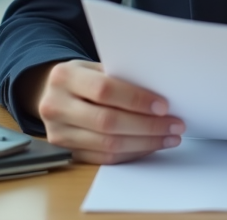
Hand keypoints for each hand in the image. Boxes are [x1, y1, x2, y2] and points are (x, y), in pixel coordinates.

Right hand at [34, 60, 184, 163]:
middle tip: (175, 125)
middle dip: (147, 125)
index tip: (163, 106)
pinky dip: (131, 153)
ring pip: (108, 144)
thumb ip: (120, 76)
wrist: (51, 93)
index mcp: (64, 77)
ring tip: (168, 137)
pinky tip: (149, 146)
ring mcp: (58, 133)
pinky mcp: (66, 151)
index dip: (136, 100)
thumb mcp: (94, 67)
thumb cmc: (82, 78)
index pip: (104, 90)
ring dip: (144, 143)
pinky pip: (104, 158)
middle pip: (107, 122)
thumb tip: (159, 94)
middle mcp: (55, 106)